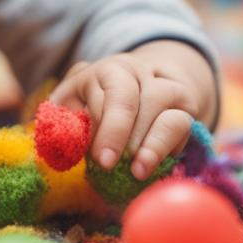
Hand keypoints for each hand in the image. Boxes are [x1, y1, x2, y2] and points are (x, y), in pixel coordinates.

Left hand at [49, 40, 214, 180]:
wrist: (138, 102)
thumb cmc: (96, 113)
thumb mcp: (75, 113)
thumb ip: (66, 127)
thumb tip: (58, 145)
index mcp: (104, 72)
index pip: (105, 92)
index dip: (101, 126)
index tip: (99, 157)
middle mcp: (135, 72)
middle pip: (128, 95)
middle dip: (117, 131)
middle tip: (108, 165)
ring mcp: (162, 85)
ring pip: (159, 102)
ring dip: (147, 141)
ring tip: (135, 170)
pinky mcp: (184, 106)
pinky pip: (179, 122)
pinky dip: (165, 145)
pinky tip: (149, 167)